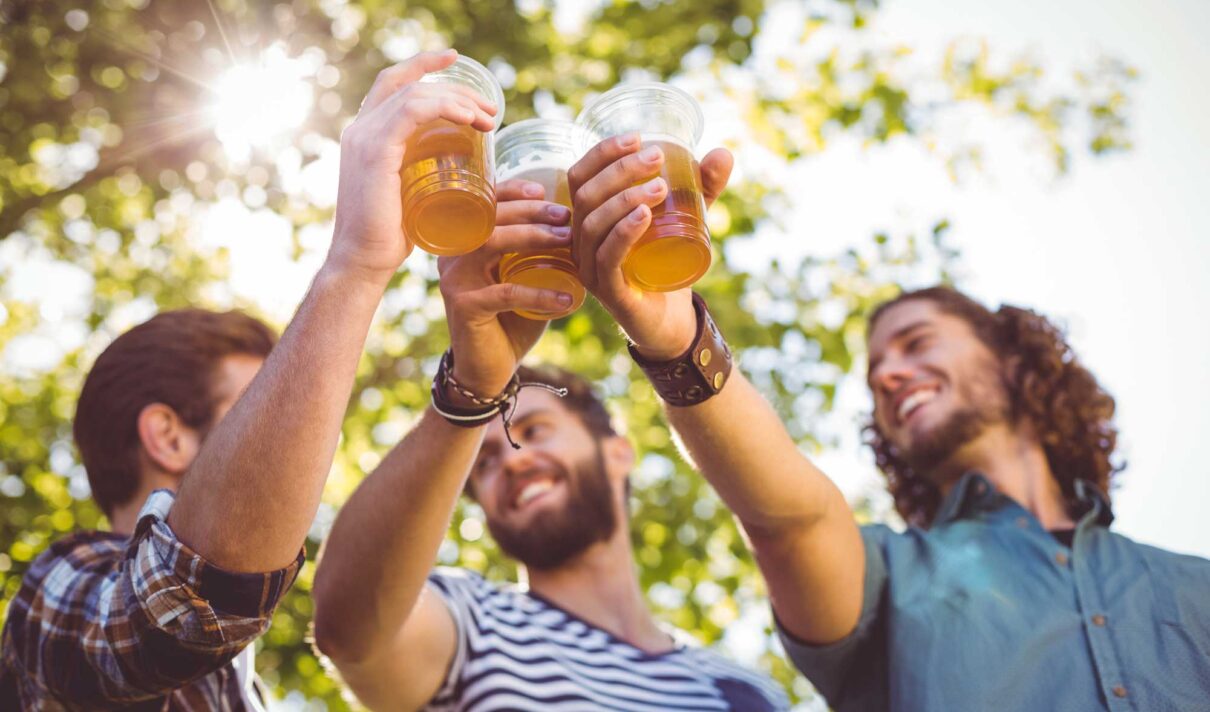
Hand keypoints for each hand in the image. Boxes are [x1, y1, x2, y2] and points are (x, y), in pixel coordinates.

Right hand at [327, 49, 497, 286]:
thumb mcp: (409, 192)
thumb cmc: (391, 236)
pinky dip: (445, 107)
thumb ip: (424, 171)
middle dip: (455, 88)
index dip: (422, 64)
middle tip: (490, 108)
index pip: (392, 83)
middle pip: (410, 84)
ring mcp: (364, 137)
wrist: (364, 261)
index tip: (454, 59)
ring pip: (416, 94)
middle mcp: (360, 129)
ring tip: (489, 118)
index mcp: (365, 135)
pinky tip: (470, 118)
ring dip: (459, 99)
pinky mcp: (375, 151)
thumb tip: (462, 162)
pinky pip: (412, 111)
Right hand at [437, 179, 573, 397]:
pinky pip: (506, 292)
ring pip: (492, 243)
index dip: (513, 191)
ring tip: (568, 241)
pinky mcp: (464, 307)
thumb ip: (538, 252)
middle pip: (489, 217)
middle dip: (530, 211)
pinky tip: (568, 299)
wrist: (489, 368)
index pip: (484, 204)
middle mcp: (453, 255)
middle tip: (566, 215)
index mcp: (464, 242)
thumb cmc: (511, 319)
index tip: (546, 189)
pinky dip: (540, 294)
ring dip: (533, 237)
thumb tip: (575, 220)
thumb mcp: (523, 278)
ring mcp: (455, 280)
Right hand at [568, 135, 732, 360]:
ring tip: (660, 187)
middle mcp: (582, 243)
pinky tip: (644, 215)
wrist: (673, 321)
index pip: (580, 177)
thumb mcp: (687, 219)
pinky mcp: (609, 292)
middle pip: (585, 195)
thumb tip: (723, 153)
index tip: (637, 137)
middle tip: (656, 158)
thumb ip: (702, 188)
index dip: (602, 153)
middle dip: (620, 170)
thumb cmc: (669, 264)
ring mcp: (591, 269)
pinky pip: (607, 258)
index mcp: (590, 219)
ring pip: (593, 225)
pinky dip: (623, 232)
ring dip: (625, 198)